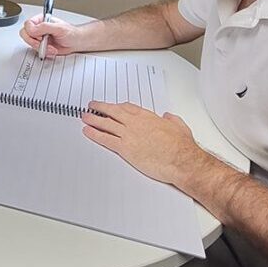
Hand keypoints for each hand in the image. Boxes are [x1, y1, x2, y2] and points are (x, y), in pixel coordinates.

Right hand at [19, 14, 79, 56]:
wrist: (76, 42)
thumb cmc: (70, 33)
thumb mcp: (58, 28)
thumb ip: (44, 27)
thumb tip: (32, 29)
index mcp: (41, 20)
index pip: (28, 24)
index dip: (31, 32)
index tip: (40, 36)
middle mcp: (38, 28)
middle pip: (25, 34)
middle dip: (35, 42)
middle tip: (43, 43)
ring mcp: (39, 37)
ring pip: (30, 44)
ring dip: (42, 48)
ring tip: (52, 47)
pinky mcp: (41, 45)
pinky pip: (36, 50)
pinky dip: (44, 52)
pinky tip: (52, 50)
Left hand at [81, 101, 206, 185]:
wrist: (181, 160)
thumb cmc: (182, 147)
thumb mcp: (180, 126)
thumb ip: (171, 120)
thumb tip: (168, 117)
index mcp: (148, 117)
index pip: (128, 107)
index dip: (118, 106)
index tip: (112, 106)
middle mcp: (136, 123)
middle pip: (113, 111)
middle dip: (101, 107)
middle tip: (92, 105)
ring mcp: (129, 135)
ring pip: (106, 124)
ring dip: (93, 119)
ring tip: (85, 117)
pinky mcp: (125, 148)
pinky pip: (105, 139)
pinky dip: (94, 134)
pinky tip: (87, 132)